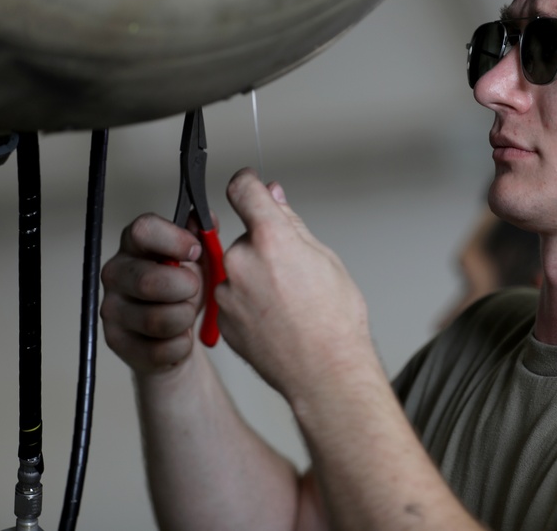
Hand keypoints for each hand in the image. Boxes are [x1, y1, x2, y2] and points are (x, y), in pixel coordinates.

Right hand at [100, 213, 205, 376]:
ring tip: (187, 313)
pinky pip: (159, 349)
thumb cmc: (185, 290)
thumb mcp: (199, 259)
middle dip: (185, 288)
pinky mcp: (116, 341)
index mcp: (135, 245)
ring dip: (185, 318)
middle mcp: (116, 273)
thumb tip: (207, 219)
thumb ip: (203, 235)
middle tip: (194, 289)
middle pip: (149, 281)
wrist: (177, 335)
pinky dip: (181, 344)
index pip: (143, 230)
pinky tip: (180, 336)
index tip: (196, 250)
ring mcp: (112, 308)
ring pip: (157, 319)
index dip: (174, 239)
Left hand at [216, 168, 377, 402]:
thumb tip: (275, 197)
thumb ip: (292, 223)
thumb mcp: (326, 259)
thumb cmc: (335, 321)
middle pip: (245, 237)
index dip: (248, 183)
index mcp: (272, 238)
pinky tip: (274, 320)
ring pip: (238, 269)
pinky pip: (232, 297)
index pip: (243, 190)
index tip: (249, 185)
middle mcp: (242, 261)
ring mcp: (227, 292)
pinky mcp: (221, 318)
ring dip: (255, 278)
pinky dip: (248, 303)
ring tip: (287, 305)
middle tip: (293, 275)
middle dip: (264, 247)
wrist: (326, 373)